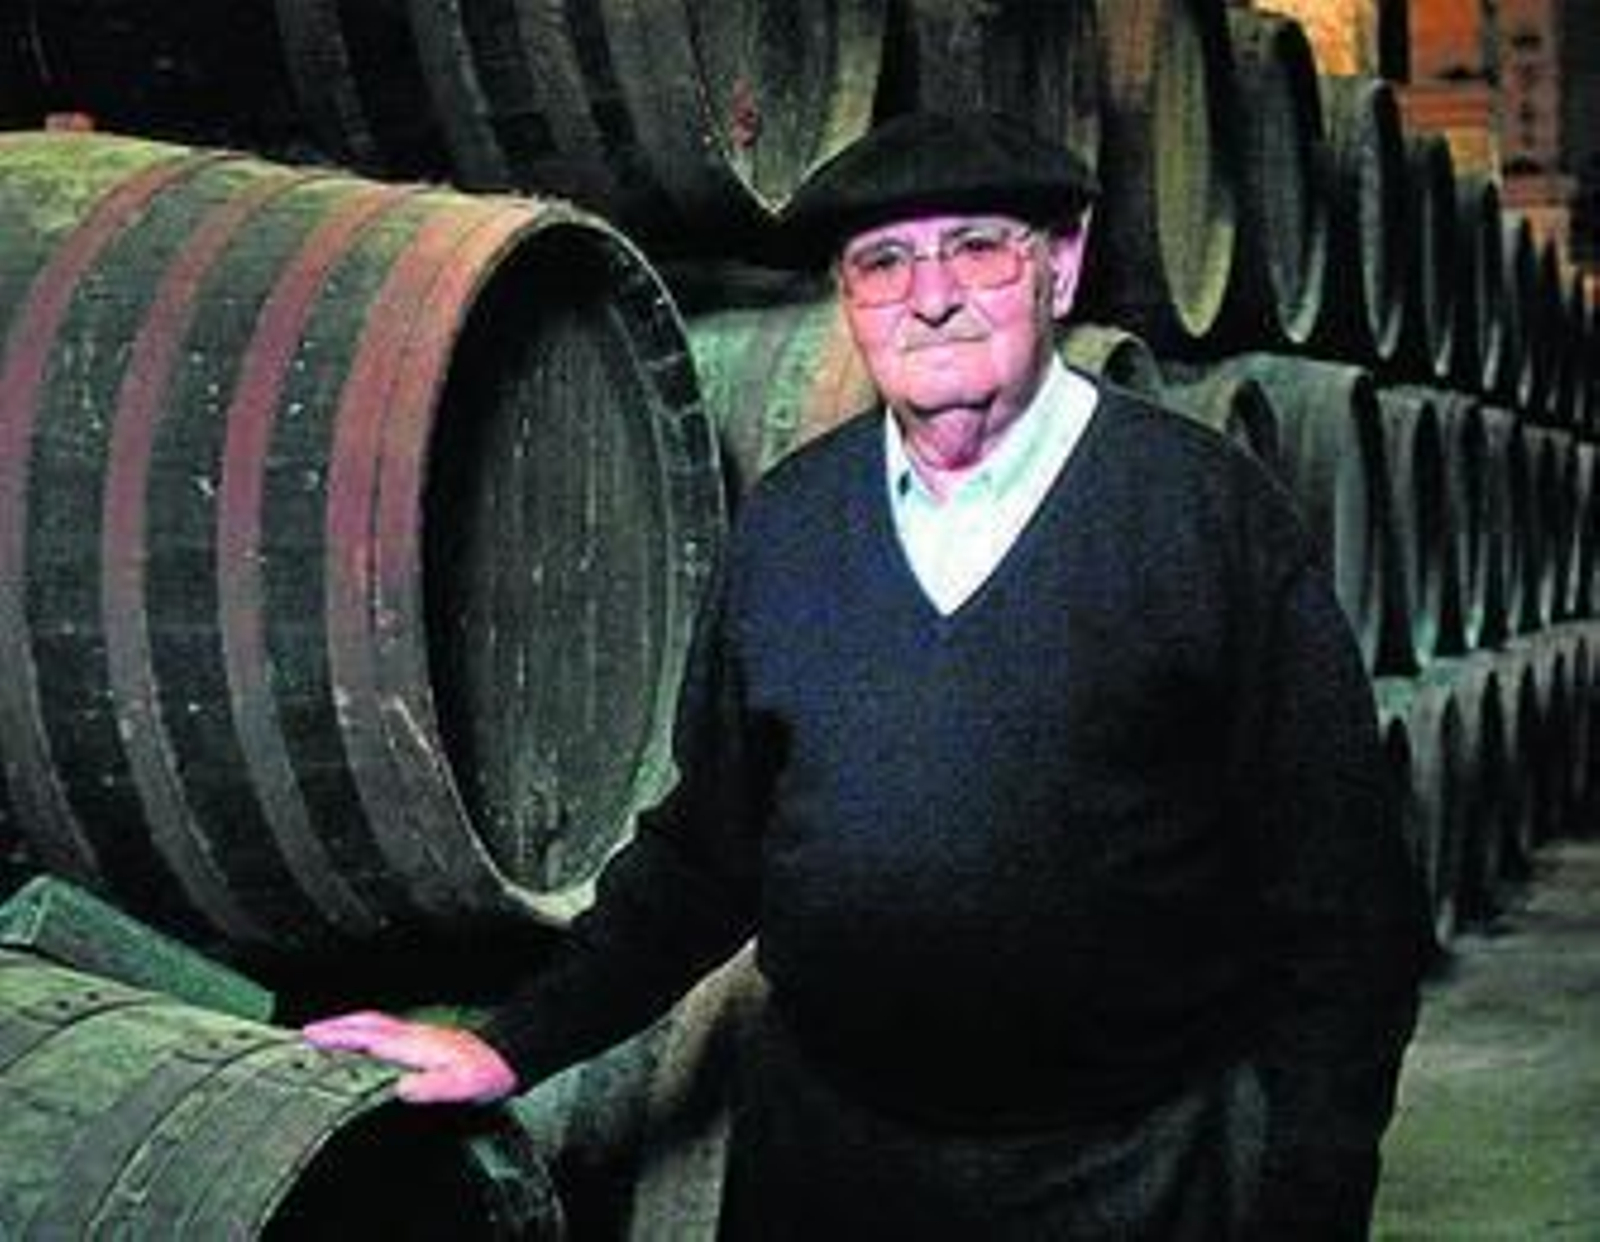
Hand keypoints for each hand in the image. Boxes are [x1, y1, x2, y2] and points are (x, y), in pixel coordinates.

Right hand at [302, 1011, 518, 1103]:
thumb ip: (432, 1087)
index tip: (310, 1038)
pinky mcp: (420, 1040)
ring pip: (373, 1025)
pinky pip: (382, 1031)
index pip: (368, 1037)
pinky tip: (358, 1043)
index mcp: (413, 1044)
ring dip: (346, 1026)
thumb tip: (400, 1088)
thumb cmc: (484, 1074)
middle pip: (365, 1024)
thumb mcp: (461, 1086)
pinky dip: (362, 1032)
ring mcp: (415, 1034)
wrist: (506, 1058)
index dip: (338, 1037)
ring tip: (321, 1035)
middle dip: (333, 1026)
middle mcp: (410, 1035)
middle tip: (303, 1034)